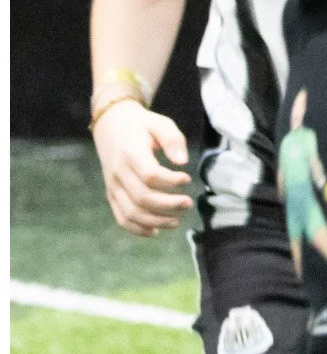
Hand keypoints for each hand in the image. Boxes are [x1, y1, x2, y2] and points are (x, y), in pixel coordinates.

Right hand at [91, 100, 191, 235]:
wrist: (110, 125)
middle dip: (168, 205)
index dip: (171, 181)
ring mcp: (113, 186)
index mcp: (130, 154)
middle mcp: (118, 172)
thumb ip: (173, 139)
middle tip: (188, 203)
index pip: (150, 175)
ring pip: (131, 212)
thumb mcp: (160, 123)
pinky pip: (120, 217)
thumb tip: (182, 162)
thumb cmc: (141, 125)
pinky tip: (156, 231)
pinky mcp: (111, 194)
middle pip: (142, 198)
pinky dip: (137, 228)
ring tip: (176, 221)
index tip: (187, 179)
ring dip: (155, 221)